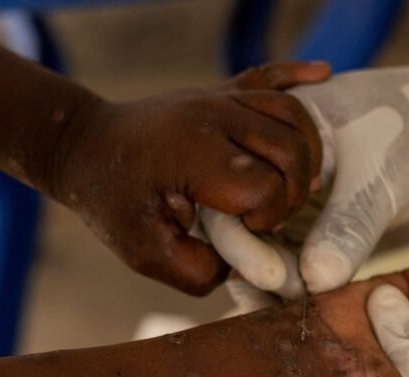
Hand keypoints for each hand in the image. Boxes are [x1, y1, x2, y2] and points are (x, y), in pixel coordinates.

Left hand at [47, 61, 329, 295]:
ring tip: (298, 183)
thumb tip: (245, 264)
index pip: (265, 186)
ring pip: (292, 114)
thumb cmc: (113, 202)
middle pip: (291, 149)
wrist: (84, 146)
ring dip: (307, 152)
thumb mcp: (144, 253)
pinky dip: (299, 74)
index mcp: (193, 153)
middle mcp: (212, 117)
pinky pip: (269, 75)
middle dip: (293, 192)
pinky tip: (324, 74)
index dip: (267, 218)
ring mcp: (219, 98)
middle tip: (270, 215)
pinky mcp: (222, 91)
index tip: (244, 231)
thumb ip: (198, 271)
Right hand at [210, 56, 408, 294]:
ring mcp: (288, 195)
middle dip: (255, 268)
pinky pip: (293, 257)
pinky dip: (296, 284)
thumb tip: (315, 281)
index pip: (233, 188)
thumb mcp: (383, 173)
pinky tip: (306, 313)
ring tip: (293, 320)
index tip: (273, 277)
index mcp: (268, 131)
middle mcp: (267, 164)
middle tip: (284, 306)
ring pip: (264, 247)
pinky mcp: (312, 222)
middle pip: (238, 223)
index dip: (243, 238)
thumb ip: (350, 224)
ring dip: (274, 284)